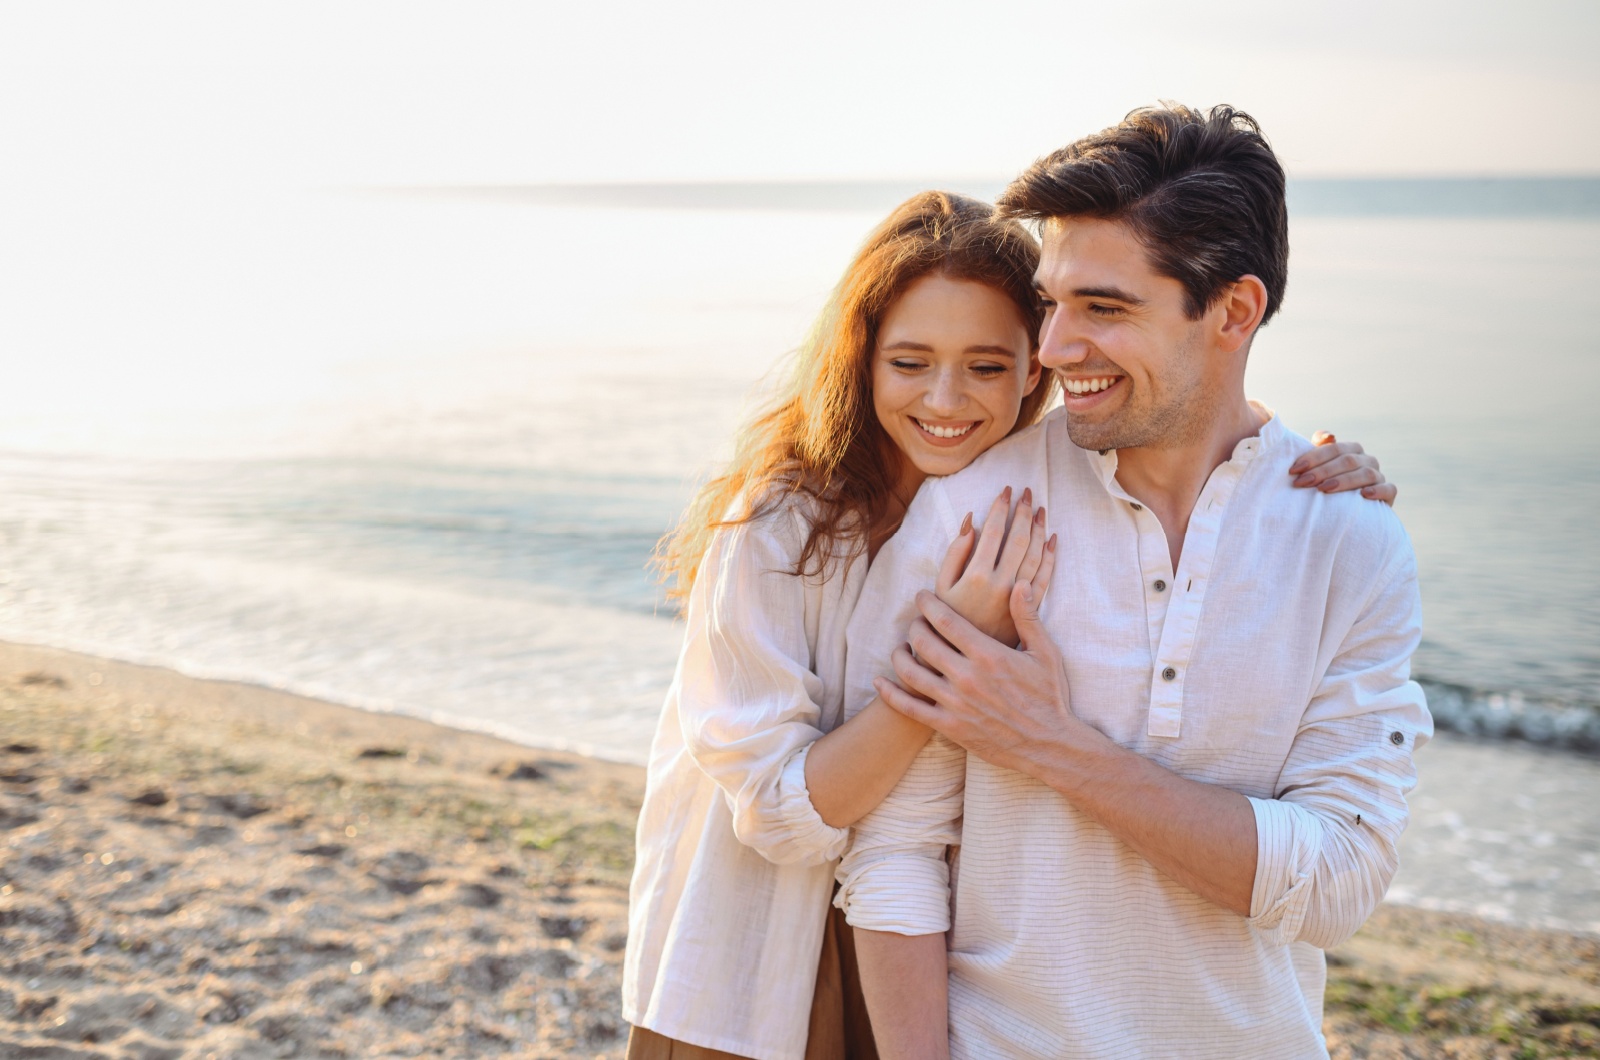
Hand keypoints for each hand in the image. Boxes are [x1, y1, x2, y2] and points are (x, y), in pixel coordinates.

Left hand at [879, 582, 1084, 778]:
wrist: (1049, 745)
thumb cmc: (1050, 696)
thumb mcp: (1045, 653)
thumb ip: (1028, 617)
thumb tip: (1019, 584)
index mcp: (989, 654)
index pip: (945, 620)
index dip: (928, 604)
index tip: (921, 596)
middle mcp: (968, 677)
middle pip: (923, 642)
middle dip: (914, 626)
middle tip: (915, 621)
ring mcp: (956, 703)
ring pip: (911, 672)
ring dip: (899, 655)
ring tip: (901, 647)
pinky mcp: (949, 727)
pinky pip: (909, 708)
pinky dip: (890, 693)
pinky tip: (880, 682)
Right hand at [934, 486, 1057, 646]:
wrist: (963, 662)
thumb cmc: (945, 622)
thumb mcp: (940, 587)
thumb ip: (954, 554)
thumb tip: (970, 522)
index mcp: (977, 575)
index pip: (994, 531)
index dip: (1001, 508)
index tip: (1005, 490)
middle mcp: (1001, 585)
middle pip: (1019, 539)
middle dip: (1023, 511)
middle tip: (1027, 492)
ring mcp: (1018, 599)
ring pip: (1035, 555)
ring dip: (1039, 529)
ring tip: (1040, 509)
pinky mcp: (1028, 611)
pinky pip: (1044, 579)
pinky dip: (1050, 557)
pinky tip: (1052, 540)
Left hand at [1290, 432, 1396, 504]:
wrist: (1347, 512)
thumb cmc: (1328, 485)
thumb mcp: (1320, 468)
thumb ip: (1320, 449)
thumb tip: (1325, 435)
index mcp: (1352, 450)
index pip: (1334, 449)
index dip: (1313, 458)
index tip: (1294, 470)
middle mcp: (1367, 460)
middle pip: (1348, 461)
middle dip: (1323, 471)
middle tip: (1303, 482)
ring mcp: (1379, 476)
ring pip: (1366, 474)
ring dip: (1344, 481)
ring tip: (1324, 489)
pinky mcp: (1388, 494)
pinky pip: (1388, 489)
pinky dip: (1378, 491)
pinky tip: (1364, 495)